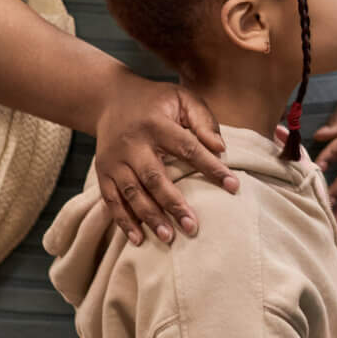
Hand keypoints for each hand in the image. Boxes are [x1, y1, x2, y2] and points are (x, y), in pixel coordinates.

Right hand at [92, 70, 238, 244]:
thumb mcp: (182, 98)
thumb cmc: (155, 101)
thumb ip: (203, 120)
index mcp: (156, 124)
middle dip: (174, 204)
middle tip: (193, 227)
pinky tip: (139, 239)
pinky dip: (124, 221)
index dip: (211, 167)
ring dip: (150, 217)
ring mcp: (114, 160)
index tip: (233, 186)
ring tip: (169, 237)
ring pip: (132, 193)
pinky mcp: (103, 172)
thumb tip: (221, 149)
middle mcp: (132, 144)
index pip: (188, 148)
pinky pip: (111, 201)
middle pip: (154, 178)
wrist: (109, 98)